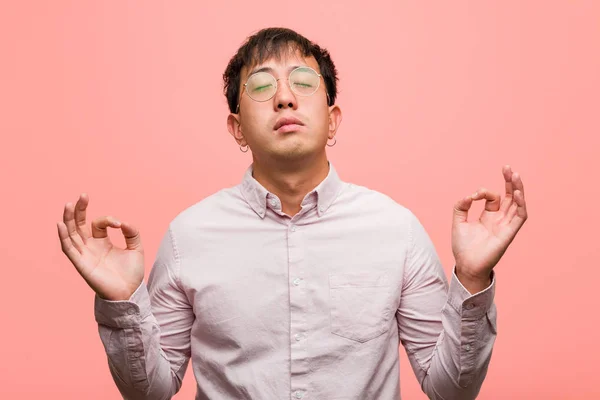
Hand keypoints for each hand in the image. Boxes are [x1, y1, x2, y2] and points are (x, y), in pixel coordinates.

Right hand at [57, 193, 144, 300]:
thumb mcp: (136, 248)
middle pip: (79, 224)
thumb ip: (132, 233)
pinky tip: (61, 224)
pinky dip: (63, 236)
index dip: (108, 220)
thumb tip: (124, 223)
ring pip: (71, 234)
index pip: (99, 224)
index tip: (120, 224)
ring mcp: (84, 254)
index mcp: (102, 242)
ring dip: (68, 219)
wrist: (129, 292)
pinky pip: (69, 248)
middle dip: (79, 210)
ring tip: (68, 204)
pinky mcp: (81, 264)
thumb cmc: (131, 273)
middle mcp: (90, 246)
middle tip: (83, 195)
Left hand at [451, 165, 527, 289]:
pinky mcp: (509, 233)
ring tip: (515, 175)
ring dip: (518, 189)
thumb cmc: (463, 247)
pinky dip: (520, 205)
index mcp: (488, 216)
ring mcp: (506, 226)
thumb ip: (461, 206)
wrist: (466, 266)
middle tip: (507, 168)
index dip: (484, 192)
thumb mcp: (458, 222)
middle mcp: (499, 220)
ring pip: (517, 204)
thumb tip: (469, 195)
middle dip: (509, 182)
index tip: (474, 195)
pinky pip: (519, 217)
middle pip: (510, 197)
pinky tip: (517, 193)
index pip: (492, 198)